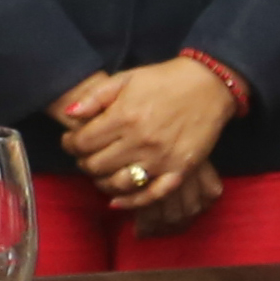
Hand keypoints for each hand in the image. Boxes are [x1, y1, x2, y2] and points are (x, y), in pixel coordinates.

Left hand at [56, 63, 229, 216]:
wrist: (209, 85)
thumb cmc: (164, 80)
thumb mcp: (125, 78)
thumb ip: (95, 97)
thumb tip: (70, 114)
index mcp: (124, 116)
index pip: (82, 143)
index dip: (70, 143)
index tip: (71, 140)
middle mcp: (141, 141)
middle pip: (96, 165)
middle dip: (83, 161)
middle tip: (85, 155)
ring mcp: (161, 159)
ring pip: (118, 183)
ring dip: (101, 181)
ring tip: (100, 172)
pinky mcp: (180, 170)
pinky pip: (151, 195)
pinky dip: (131, 202)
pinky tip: (117, 200)